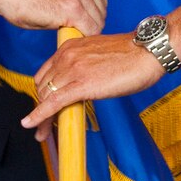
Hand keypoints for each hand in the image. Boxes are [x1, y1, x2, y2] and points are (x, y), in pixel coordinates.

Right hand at [0, 0, 105, 32]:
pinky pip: (89, 31)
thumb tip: (91, 11)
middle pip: (102, 12)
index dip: (90, 14)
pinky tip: (65, 32)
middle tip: (71, 27)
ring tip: (65, 28)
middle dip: (88, 23)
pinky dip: (79, 37)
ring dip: (83, 30)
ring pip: (97, 23)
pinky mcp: (73, 9)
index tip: (79, 21)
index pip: (101, 1)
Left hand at [21, 33, 166, 136]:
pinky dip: (39, 116)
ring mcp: (73, 69)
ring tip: (44, 133)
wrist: (148, 52)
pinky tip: (32, 125)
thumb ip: (85, 65)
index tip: (44, 105)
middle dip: (40, 107)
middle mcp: (67, 56)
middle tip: (44, 125)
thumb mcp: (100, 55)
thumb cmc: (133, 55)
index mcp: (70, 47)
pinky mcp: (81, 84)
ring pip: (46, 97)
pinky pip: (53, 102)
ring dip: (41, 117)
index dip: (43, 93)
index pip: (46, 73)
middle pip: (43, 87)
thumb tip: (83, 83)